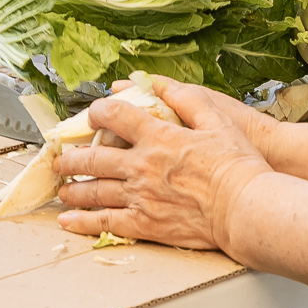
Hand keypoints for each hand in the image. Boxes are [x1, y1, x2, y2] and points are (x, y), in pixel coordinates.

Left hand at [55, 80, 271, 250]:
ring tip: (62, 188)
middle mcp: (141, 166)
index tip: (92, 116)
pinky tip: (68, 221)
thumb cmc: (237, 165)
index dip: (98, 113)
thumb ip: (184, 98)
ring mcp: (140, 197)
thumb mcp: (216, 119)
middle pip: (93, 159)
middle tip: (61, 159)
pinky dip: (83, 222)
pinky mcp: (146, 224)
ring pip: (94, 191)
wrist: (246, 209)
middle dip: (71, 158)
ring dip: (73, 189)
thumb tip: (158, 82)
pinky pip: (106, 223)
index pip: (115, 117)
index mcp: (157, 137)